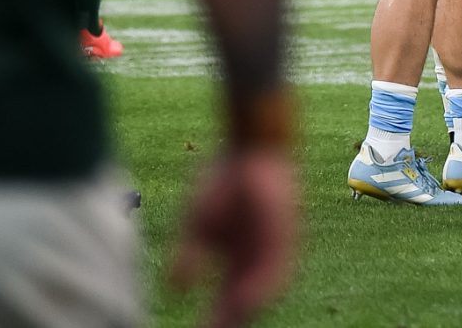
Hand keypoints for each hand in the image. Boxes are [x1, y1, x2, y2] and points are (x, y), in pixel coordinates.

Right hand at [171, 146, 297, 327]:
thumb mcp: (197, 226)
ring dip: (244, 314)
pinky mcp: (286, 239)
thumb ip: (188, 257)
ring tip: (224, 327)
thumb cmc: (223, 184)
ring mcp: (272, 254)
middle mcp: (256, 265)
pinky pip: (276, 272)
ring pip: (260, 295)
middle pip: (242, 308)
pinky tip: (243, 302)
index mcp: (236, 265)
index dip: (210, 322)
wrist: (251, 151)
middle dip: (226, 323)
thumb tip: (174, 290)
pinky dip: (259, 289)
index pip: (224, 305)